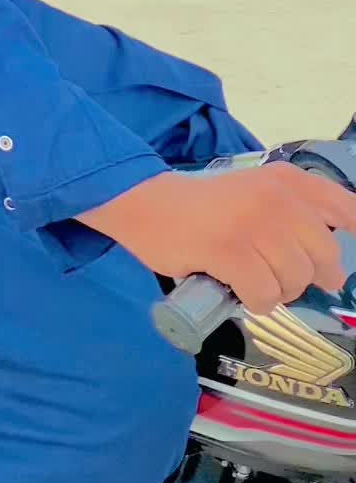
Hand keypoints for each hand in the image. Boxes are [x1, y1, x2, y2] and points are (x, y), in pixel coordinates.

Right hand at [77, 162, 355, 314]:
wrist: (148, 203)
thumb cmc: (205, 207)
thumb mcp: (258, 194)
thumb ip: (296, 217)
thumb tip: (335, 273)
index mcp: (289, 181)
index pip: (347, 210)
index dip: (355, 234)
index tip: (338, 266)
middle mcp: (278, 197)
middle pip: (325, 258)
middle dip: (305, 278)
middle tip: (278, 278)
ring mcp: (254, 222)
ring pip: (294, 281)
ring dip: (275, 292)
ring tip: (250, 280)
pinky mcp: (229, 249)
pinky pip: (263, 294)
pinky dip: (254, 301)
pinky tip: (238, 290)